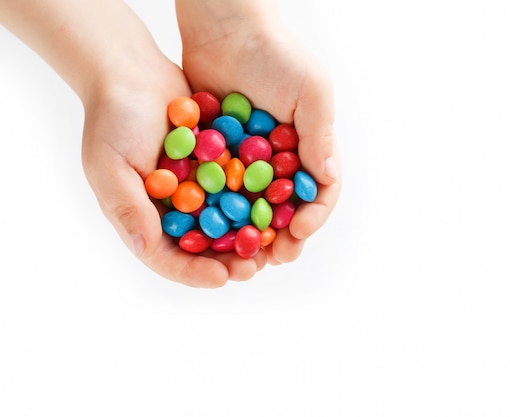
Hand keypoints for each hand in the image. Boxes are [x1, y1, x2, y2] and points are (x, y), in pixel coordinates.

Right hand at [81, 56, 265, 286]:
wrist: (132, 72)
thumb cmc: (113, 119)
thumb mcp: (111, 165)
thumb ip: (128, 207)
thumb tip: (145, 248)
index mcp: (143, 217)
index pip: (168, 258)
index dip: (194, 272)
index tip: (221, 278)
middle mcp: (172, 210)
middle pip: (202, 248)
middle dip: (228, 262)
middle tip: (254, 269)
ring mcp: (196, 189)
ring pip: (225, 224)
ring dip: (247, 238)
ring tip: (272, 249)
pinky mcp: (216, 167)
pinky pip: (238, 190)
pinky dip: (255, 202)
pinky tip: (278, 209)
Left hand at [176, 0, 341, 264]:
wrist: (225, 28)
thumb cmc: (276, 54)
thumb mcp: (311, 90)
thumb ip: (320, 134)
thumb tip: (327, 177)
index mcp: (310, 146)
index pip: (321, 191)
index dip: (314, 215)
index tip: (299, 230)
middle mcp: (282, 158)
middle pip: (288, 208)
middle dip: (284, 237)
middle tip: (275, 258)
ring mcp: (250, 160)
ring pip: (255, 208)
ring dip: (253, 236)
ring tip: (246, 257)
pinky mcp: (219, 156)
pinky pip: (222, 192)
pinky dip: (221, 213)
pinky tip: (214, 232)